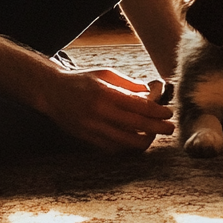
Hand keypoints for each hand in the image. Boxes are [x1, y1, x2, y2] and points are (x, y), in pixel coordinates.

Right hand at [38, 64, 174, 152]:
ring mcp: (92, 129)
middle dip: (156, 128)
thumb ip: (128, 84)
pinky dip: (127, 147)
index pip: (138, 106)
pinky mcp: (87, 139)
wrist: (53, 93)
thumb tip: (149, 93)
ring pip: (125, 142)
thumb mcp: (106, 74)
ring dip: (144, 140)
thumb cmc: (82, 80)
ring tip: (154, 135)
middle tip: (170, 128)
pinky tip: (136, 141)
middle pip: (135, 126)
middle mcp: (99, 113)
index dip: (156, 112)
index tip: (168, 113)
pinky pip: (112, 148)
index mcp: (105, 94)